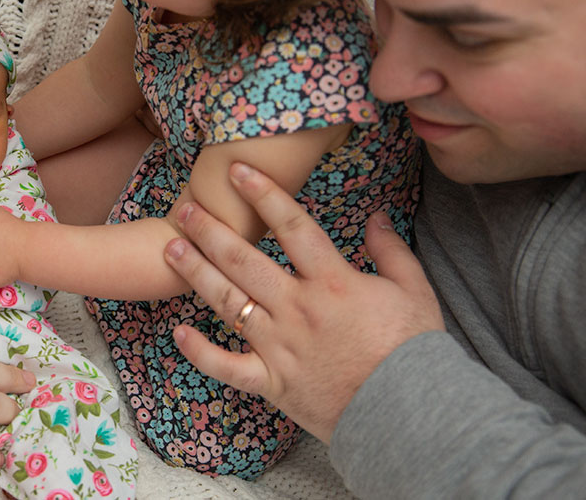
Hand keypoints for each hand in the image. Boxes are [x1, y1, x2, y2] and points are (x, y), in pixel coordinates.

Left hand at [163, 162, 443, 443]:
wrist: (412, 415)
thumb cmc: (415, 352)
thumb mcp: (414, 291)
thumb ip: (392, 251)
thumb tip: (377, 217)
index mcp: (332, 282)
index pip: (291, 225)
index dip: (264, 194)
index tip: (238, 170)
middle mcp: (298, 308)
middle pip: (244, 260)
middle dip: (211, 230)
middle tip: (185, 209)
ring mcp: (280, 346)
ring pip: (228, 303)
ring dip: (196, 273)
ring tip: (171, 248)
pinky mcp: (272, 382)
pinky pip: (228, 367)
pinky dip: (201, 353)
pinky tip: (178, 332)